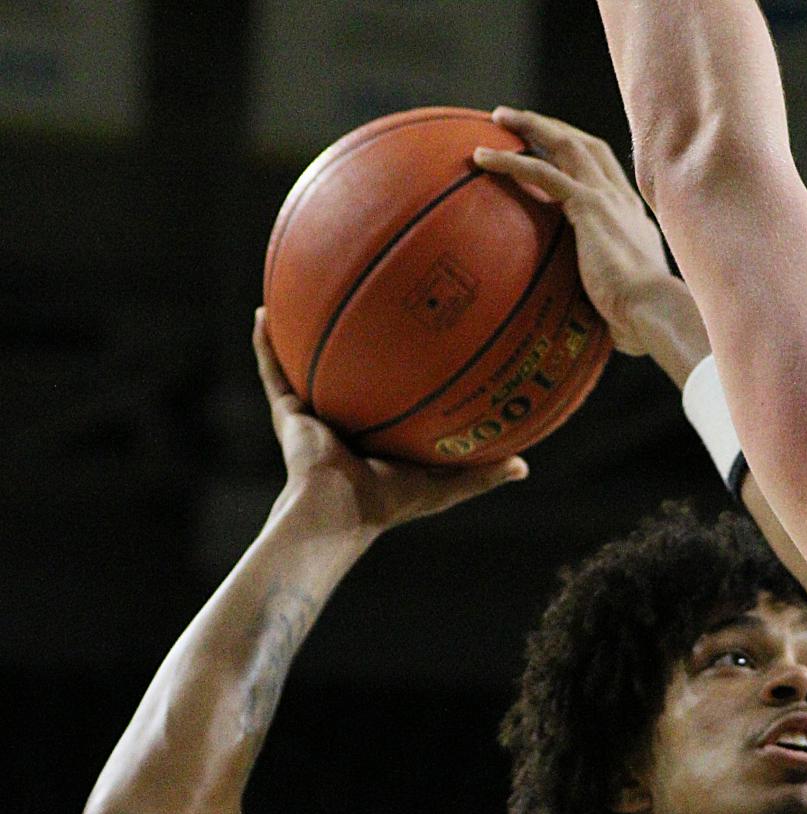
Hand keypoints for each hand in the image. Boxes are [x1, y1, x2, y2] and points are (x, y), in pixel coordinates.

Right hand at [253, 310, 525, 539]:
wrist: (339, 512)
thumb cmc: (390, 504)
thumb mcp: (444, 485)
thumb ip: (482, 474)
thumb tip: (524, 467)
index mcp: (379, 432)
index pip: (389, 392)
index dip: (399, 368)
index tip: (416, 336)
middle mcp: (346, 417)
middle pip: (350, 370)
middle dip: (355, 339)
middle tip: (365, 301)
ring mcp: (314, 412)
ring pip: (305, 362)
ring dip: (301, 330)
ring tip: (301, 289)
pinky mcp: (287, 411)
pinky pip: (272, 370)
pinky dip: (265, 344)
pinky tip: (263, 311)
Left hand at [477, 108, 702, 369]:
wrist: (655, 312)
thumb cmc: (642, 321)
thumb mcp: (621, 300)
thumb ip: (603, 299)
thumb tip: (593, 326)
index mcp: (631, 217)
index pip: (604, 172)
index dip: (577, 153)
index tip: (552, 148)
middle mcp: (621, 199)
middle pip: (585, 144)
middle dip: (552, 126)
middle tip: (519, 120)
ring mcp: (606, 198)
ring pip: (565, 144)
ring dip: (531, 126)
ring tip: (498, 118)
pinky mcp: (589, 206)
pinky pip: (542, 173)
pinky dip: (511, 162)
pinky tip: (482, 159)